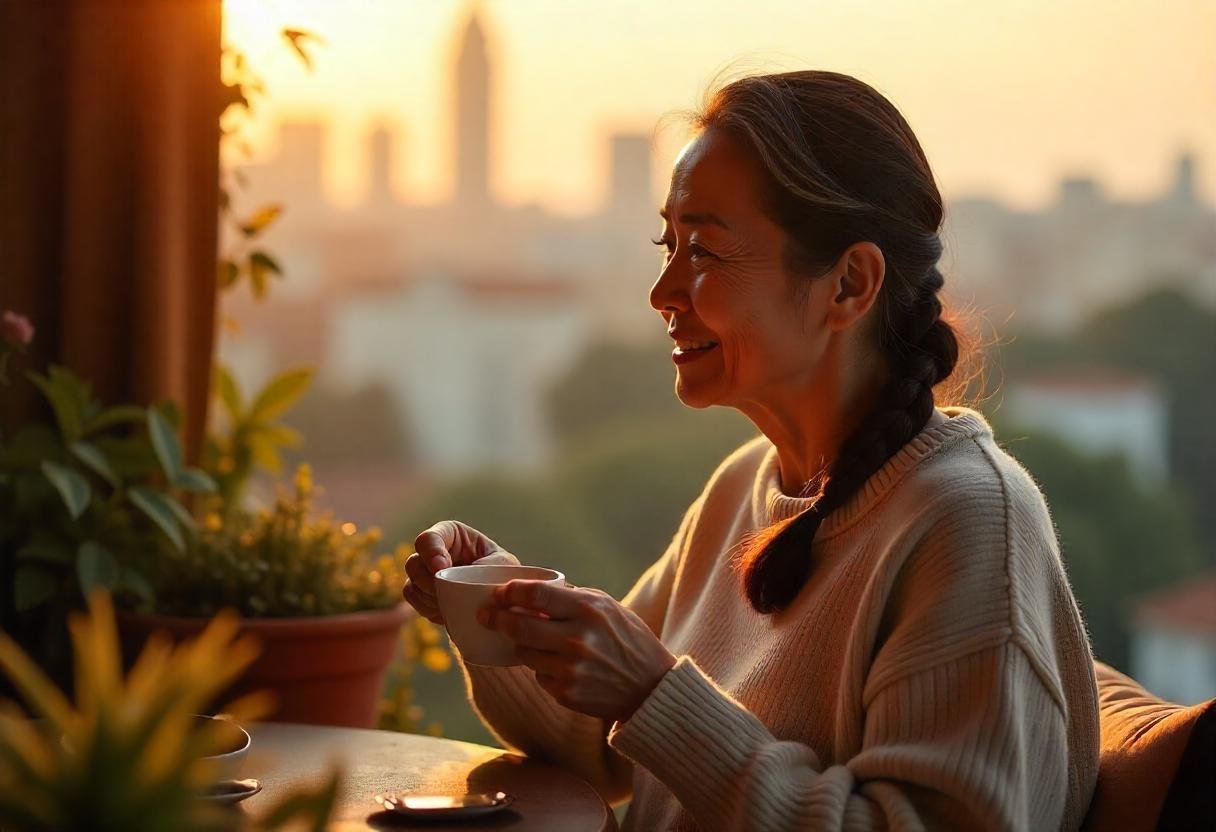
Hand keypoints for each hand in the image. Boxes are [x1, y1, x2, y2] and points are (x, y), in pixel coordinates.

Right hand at [402, 520, 519, 624]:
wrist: (499, 595)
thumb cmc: (501, 570)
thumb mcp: (502, 563)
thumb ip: (484, 568)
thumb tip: (462, 582)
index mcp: (450, 534)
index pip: (428, 539)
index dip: (431, 554)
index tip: (441, 569)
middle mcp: (432, 551)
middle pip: (413, 564)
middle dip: (429, 582)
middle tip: (449, 592)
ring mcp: (424, 572)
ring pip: (411, 584)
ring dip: (430, 597)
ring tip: (453, 603)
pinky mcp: (422, 592)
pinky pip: (413, 600)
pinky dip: (427, 607)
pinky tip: (446, 610)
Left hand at [478, 580, 676, 722]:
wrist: (651, 688)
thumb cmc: (627, 639)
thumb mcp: (607, 607)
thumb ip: (571, 598)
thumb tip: (528, 593)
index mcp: (588, 609)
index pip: (533, 595)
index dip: (509, 592)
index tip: (499, 594)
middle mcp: (577, 639)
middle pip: (517, 626)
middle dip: (497, 618)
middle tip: (488, 616)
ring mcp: (570, 669)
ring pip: (523, 652)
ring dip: (523, 645)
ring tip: (538, 642)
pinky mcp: (566, 694)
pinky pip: (539, 676)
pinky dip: (544, 670)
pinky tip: (563, 667)